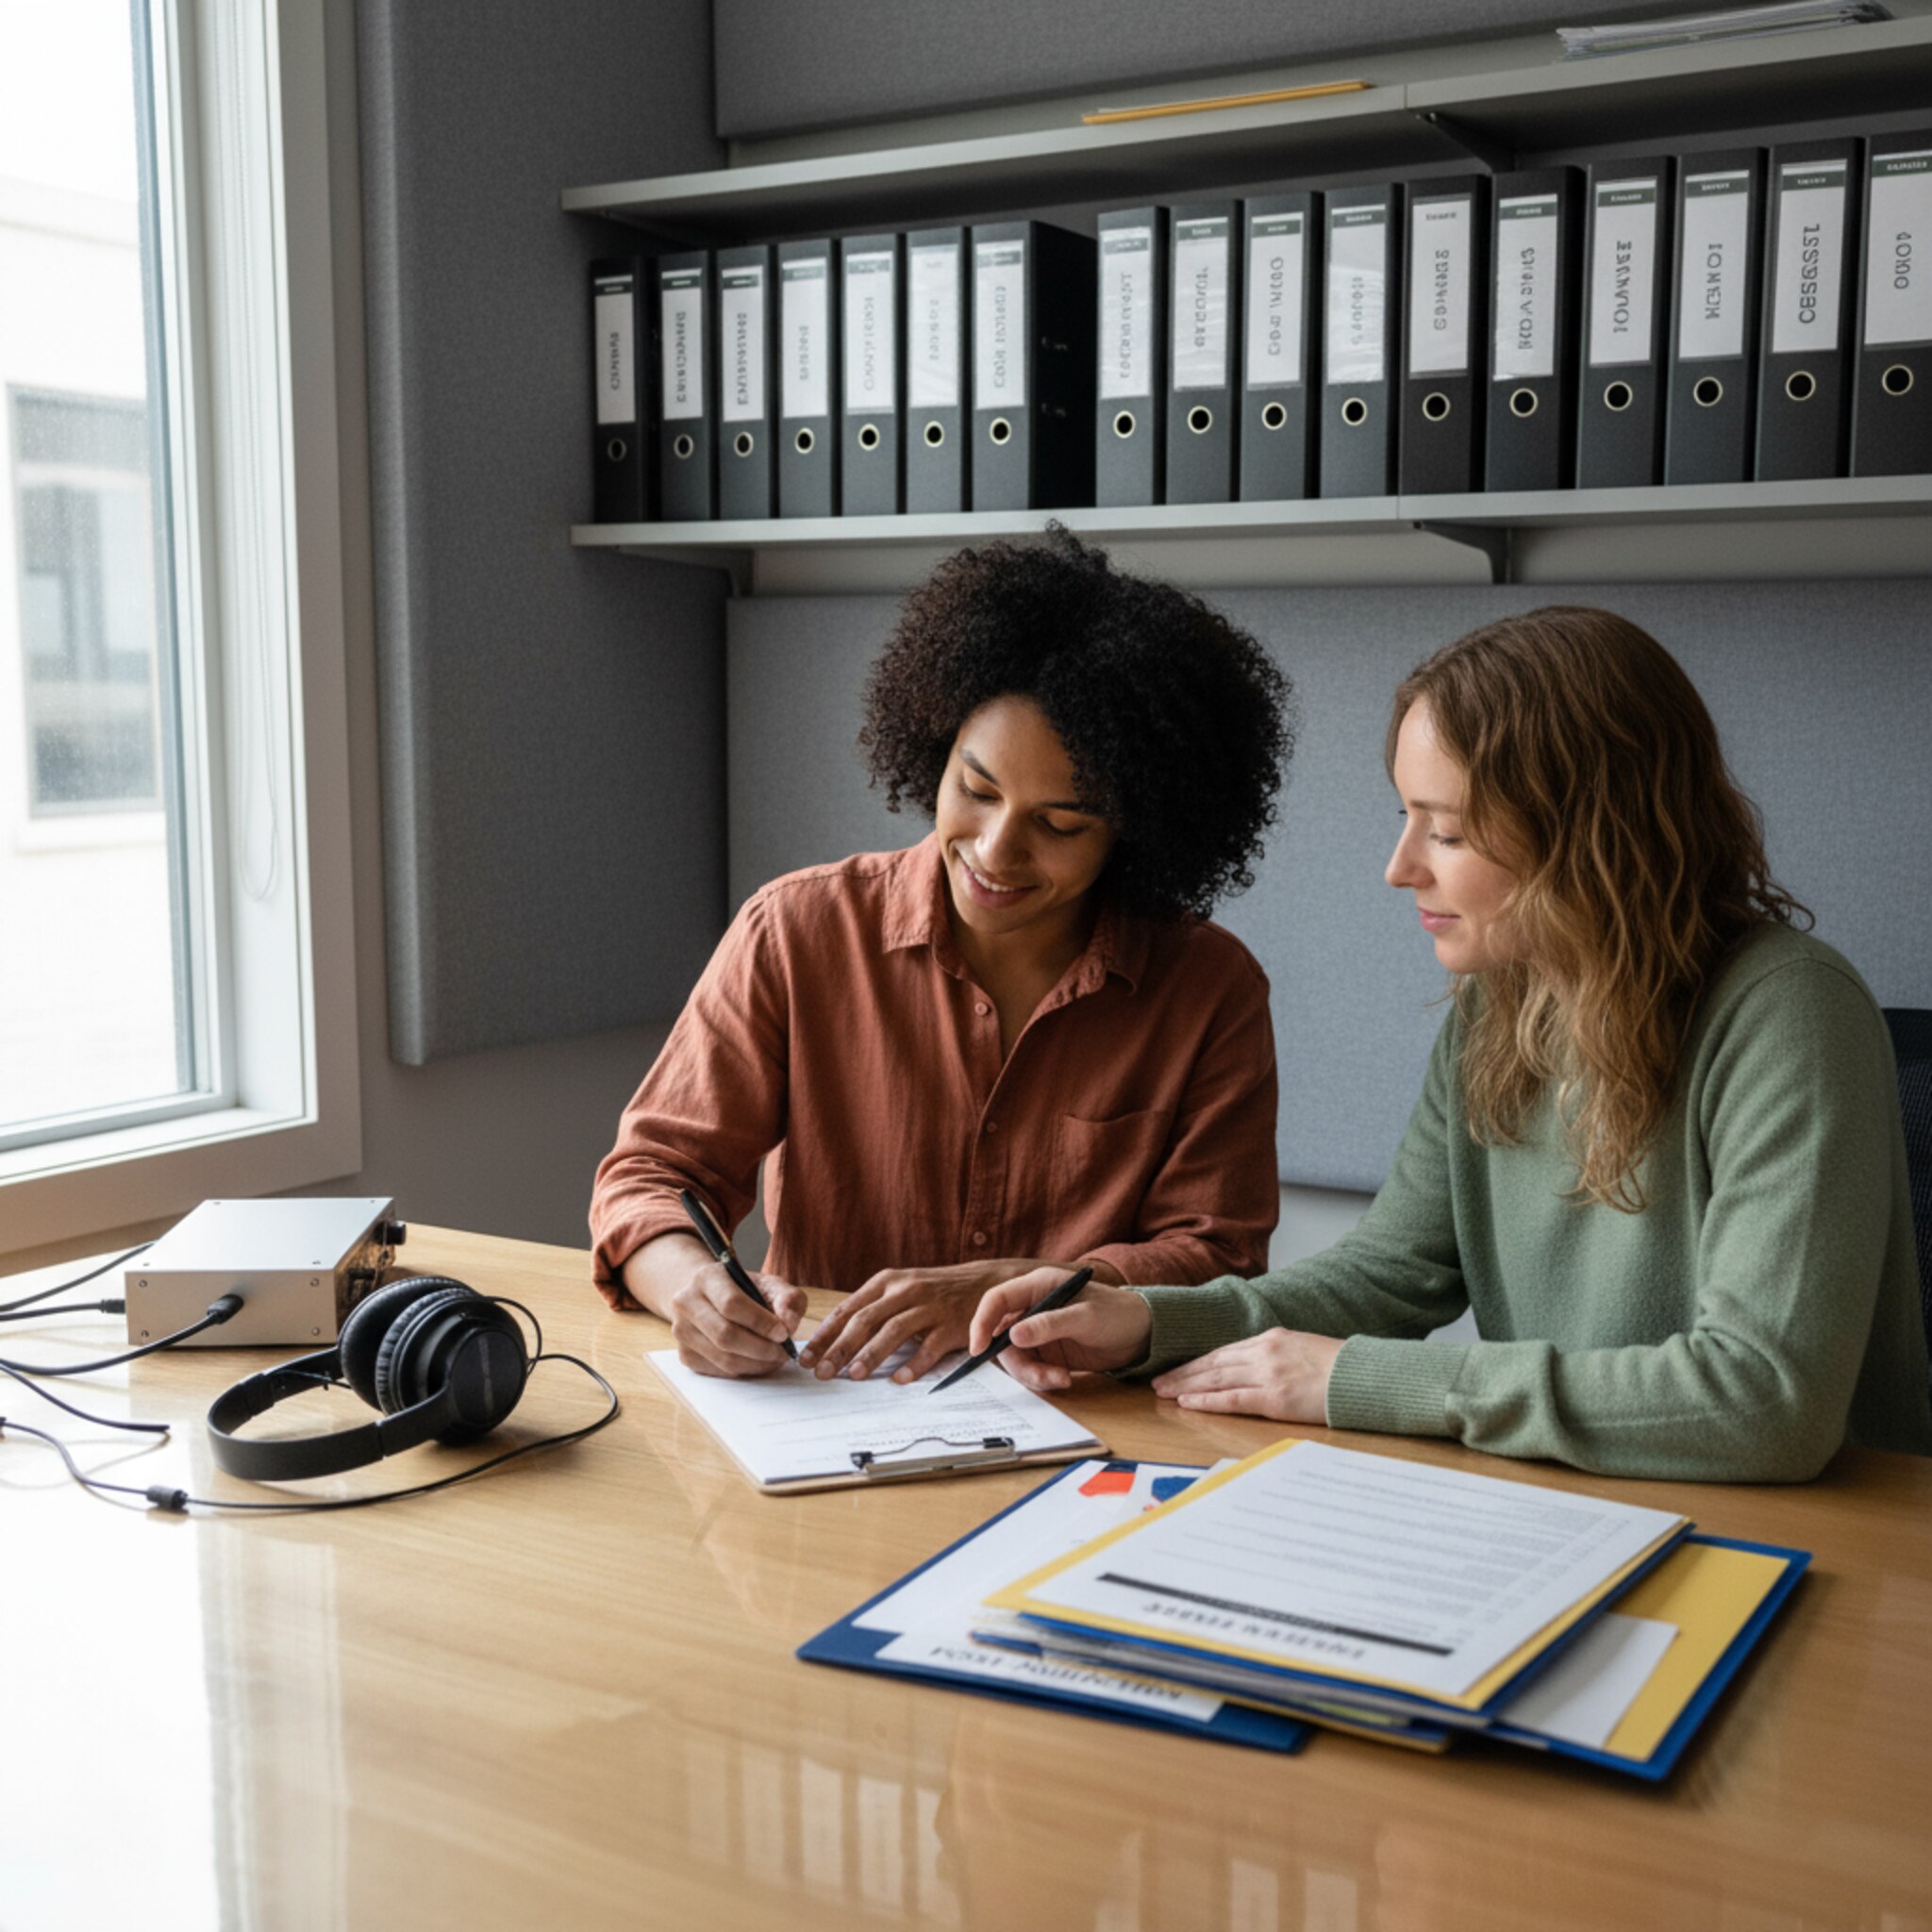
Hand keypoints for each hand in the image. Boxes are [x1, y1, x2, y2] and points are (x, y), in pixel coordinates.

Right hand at [665, 1259, 807, 1378]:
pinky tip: (757, 1361)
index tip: (784, 1333)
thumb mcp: (769, 1284)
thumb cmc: (743, 1290)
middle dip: (761, 1348)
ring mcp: (681, 1331)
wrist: (708, 1297)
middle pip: (724, 1335)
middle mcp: (686, 1303)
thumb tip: (789, 1323)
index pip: (731, 1304)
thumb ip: (787, 1298)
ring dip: (755, 1364)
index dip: (760, 1322)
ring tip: (775, 1358)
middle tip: (783, 1352)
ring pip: (721, 1358)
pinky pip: (717, 1371)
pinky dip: (743, 1371)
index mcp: (706, 1278)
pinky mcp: (685, 1354)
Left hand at [800, 1259, 1080, 1383]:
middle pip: (865, 1320)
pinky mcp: (952, 1324)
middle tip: (822, 1372)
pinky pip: (930, 1347)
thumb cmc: (934, 1291)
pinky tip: (900, 1380)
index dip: (825, 1335)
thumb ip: (872, 1309)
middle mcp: (905, 1291)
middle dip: (840, 1348)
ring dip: (871, 1354)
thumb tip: (833, 1340)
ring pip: (893, 1331)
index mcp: (887, 1282)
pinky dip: (915, 1364)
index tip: (807, 1357)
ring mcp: (930, 1307)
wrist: (985, 1282)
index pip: (848, 1310)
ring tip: (853, 1375)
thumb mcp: (900, 1289)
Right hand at [966, 1267, 1152, 1392]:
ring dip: (1033, 1373)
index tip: (977, 1349)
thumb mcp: (1085, 1317)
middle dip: (1017, 1360)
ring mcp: (1038, 1331)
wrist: (1142, 1335)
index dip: (982, 1322)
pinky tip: (1065, 1378)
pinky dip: (1043, 1378)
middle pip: (1002, 1336)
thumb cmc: (1117, 1313)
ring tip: (1061, 1378)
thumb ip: (1049, 1324)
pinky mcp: (1047, 1351)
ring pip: (1016, 1357)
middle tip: (1040, 1376)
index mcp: (1037, 1285)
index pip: (997, 1300)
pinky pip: (1031, 1368)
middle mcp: (1033, 1307)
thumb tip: (1013, 1336)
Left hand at [1149, 1329, 1343, 1422]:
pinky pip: (1232, 1400)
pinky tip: (1187, 1403)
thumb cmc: (1340, 1367)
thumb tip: (1256, 1366)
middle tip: (1158, 1380)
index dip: (1198, 1361)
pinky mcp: (1274, 1398)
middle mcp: (1264, 1352)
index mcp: (1272, 1338)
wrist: (1364, 1376)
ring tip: (1163, 1392)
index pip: (1225, 1351)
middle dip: (1183, 1372)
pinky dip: (1206, 1401)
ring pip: (1216, 1379)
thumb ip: (1277, 1354)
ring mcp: (1268, 1375)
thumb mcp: (1303, 1348)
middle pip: (1213, 1363)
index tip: (1179, 1368)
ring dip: (1186, 1386)